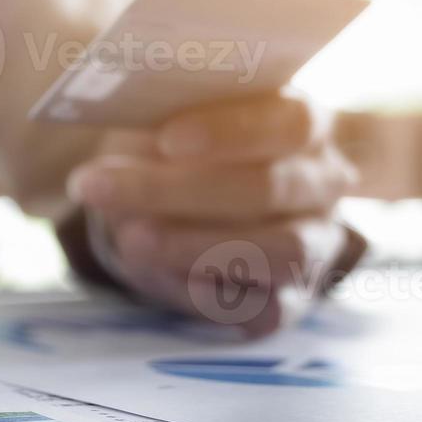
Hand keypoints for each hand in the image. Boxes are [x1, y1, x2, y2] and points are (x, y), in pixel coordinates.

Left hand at [67, 92, 358, 335]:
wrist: (167, 206)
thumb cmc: (172, 146)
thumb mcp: (164, 118)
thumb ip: (161, 115)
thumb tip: (127, 119)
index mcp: (304, 123)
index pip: (290, 122)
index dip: (232, 132)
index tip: (167, 140)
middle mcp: (322, 184)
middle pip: (268, 187)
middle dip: (177, 190)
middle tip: (98, 187)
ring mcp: (315, 245)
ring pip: (278, 251)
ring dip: (193, 245)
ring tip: (128, 236)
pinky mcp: (289, 300)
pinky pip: (262, 307)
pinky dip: (206, 292)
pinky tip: (155, 271)